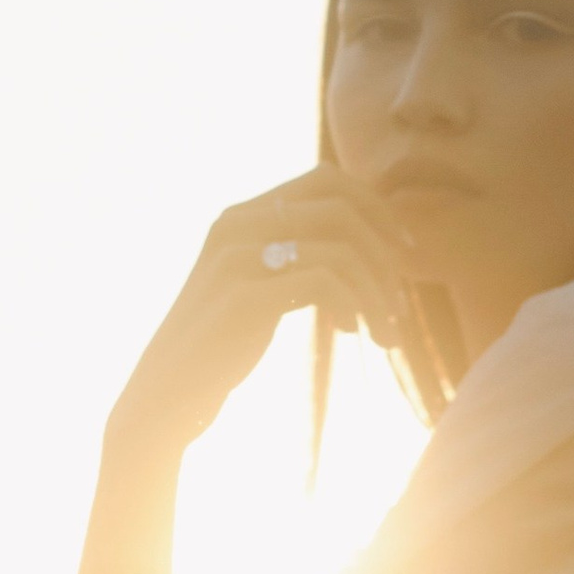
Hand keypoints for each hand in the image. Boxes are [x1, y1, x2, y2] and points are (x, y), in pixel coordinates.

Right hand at [110, 165, 418, 456]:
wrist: (169, 394)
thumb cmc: (223, 343)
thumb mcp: (261, 284)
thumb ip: (297, 252)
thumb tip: (374, 239)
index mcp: (244, 214)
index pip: (328, 179)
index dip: (376, 208)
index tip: (404, 251)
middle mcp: (237, 225)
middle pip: (342, 209)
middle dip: (385, 255)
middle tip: (397, 303)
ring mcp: (235, 258)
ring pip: (340, 250)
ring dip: (377, 293)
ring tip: (385, 333)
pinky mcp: (241, 297)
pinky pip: (324, 282)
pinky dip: (354, 306)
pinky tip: (352, 332)